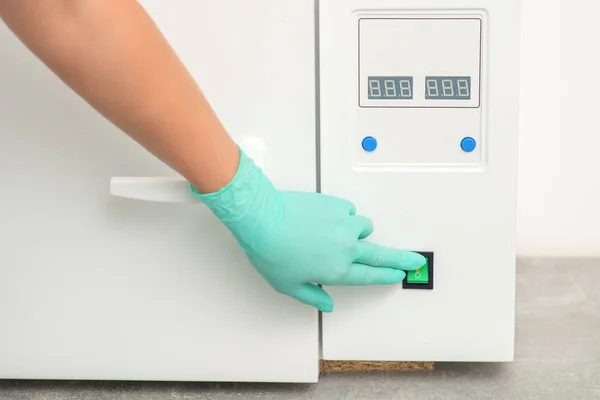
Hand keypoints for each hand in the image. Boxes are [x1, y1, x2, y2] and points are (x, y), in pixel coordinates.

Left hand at [192, 148, 425, 311]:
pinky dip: (342, 215)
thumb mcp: (288, 285)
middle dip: (401, 258)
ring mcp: (344, 224)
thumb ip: (312, 296)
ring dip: (357, 231)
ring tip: (334, 232)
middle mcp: (346, 248)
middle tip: (415, 259)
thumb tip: (328, 304)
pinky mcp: (336, 205)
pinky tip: (323, 218)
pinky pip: (348, 210)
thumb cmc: (271, 253)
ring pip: (364, 227)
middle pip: (381, 255)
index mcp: (336, 271)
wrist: (262, 219)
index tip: (401, 274)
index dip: (388, 276)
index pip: (370, 276)